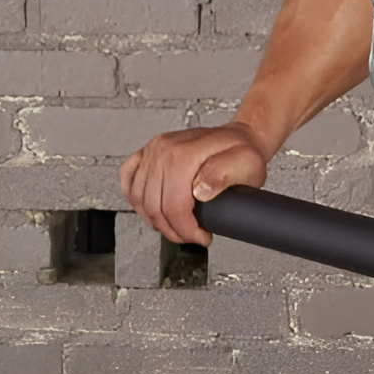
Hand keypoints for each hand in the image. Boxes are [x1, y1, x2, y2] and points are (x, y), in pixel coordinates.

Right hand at [120, 121, 270, 247]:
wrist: (237, 137)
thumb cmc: (242, 152)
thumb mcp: (246, 163)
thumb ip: (224, 176)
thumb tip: (199, 191)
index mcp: (184, 154)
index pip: (173, 206)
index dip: (186, 229)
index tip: (201, 236)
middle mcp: (163, 150)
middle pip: (153, 207)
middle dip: (172, 230)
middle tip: (190, 235)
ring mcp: (152, 150)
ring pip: (139, 199)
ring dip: (155, 220)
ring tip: (176, 225)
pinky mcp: (147, 153)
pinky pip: (127, 179)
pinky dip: (134, 199)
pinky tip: (150, 207)